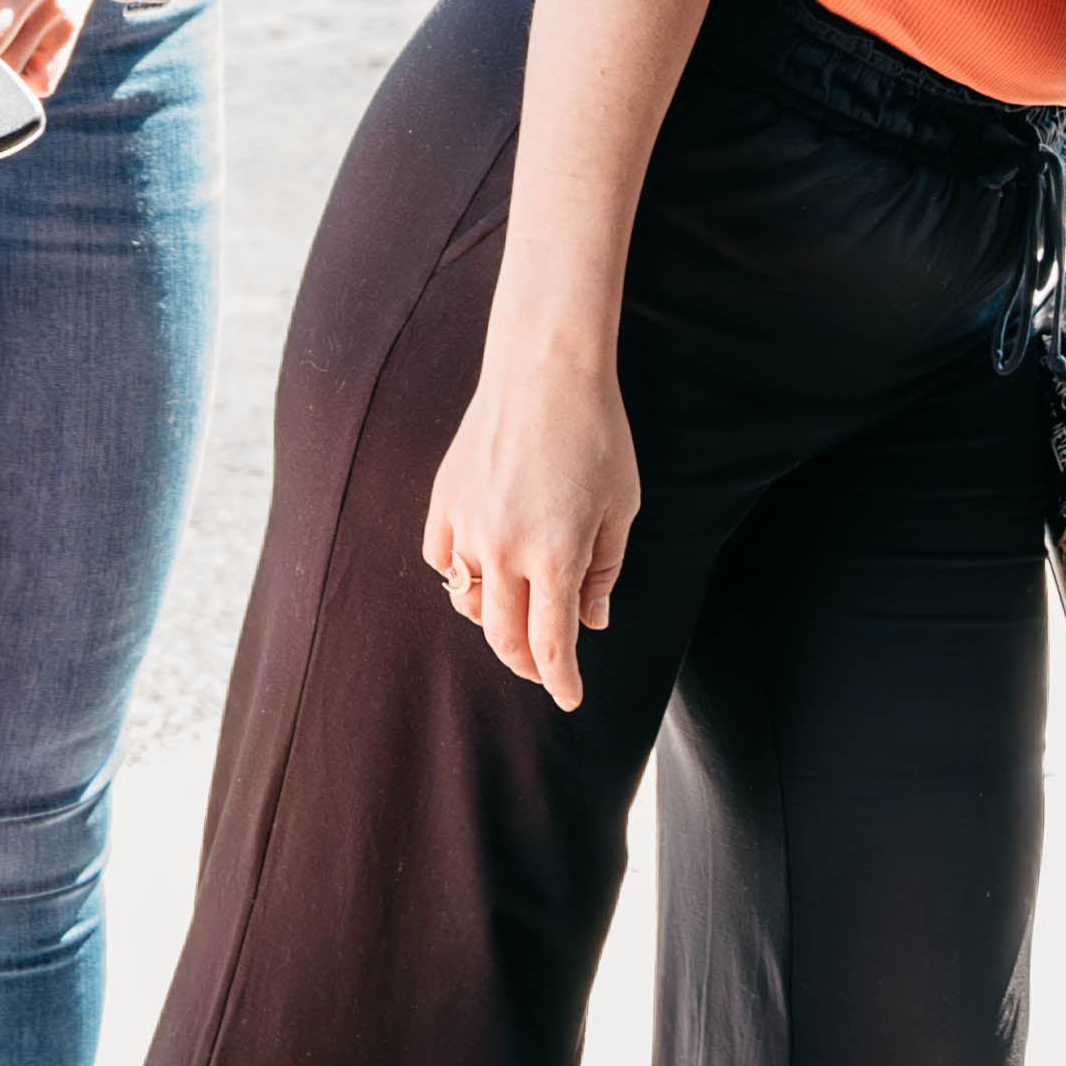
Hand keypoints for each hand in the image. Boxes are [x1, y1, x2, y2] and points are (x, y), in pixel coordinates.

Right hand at [420, 337, 639, 711]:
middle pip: (505, 637)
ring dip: (494, 620)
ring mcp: (468, 526)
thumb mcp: (622, 507)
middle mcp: (505, 548)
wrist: (545, 368)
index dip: (562, 680)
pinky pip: (444, 561)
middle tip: (545, 670)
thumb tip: (590, 623)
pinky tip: (483, 571)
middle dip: (527, 664)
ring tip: (518, 616)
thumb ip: (604, 571)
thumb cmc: (598, 434)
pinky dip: (462, 576)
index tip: (570, 698)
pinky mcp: (444, 502)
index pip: (551, 645)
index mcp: (556, 555)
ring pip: (469, 602)